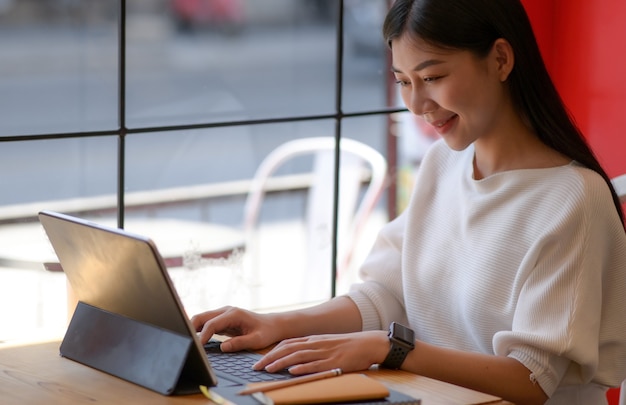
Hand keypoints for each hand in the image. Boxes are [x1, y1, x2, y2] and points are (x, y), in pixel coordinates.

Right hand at [190, 306, 280, 351]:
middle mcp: (226, 311)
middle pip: (202, 317)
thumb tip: (223, 347)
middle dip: (191, 329)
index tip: (198, 348)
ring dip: (193, 329)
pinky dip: (198, 330)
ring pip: (201, 319)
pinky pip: (206, 324)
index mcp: (234, 314)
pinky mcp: (221, 320)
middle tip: (185, 343)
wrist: (272, 325)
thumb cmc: (266, 332)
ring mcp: (223, 314)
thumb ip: (240, 343)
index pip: (212, 324)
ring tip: (187, 343)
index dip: (203, 336)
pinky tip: (195, 341)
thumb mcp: (256, 340)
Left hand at [253, 330, 388, 374]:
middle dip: (270, 358)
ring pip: (299, 357)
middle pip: (288, 349)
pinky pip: (316, 365)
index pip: (287, 343)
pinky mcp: (334, 362)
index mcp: (313, 339)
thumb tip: (294, 358)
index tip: (260, 360)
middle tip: (257, 367)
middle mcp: (316, 344)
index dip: (272, 351)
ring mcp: (324, 353)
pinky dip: (303, 368)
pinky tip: (292, 371)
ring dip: (282, 363)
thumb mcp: (326, 343)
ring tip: (269, 369)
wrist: (368, 343)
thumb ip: (311, 348)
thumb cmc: (347, 345)